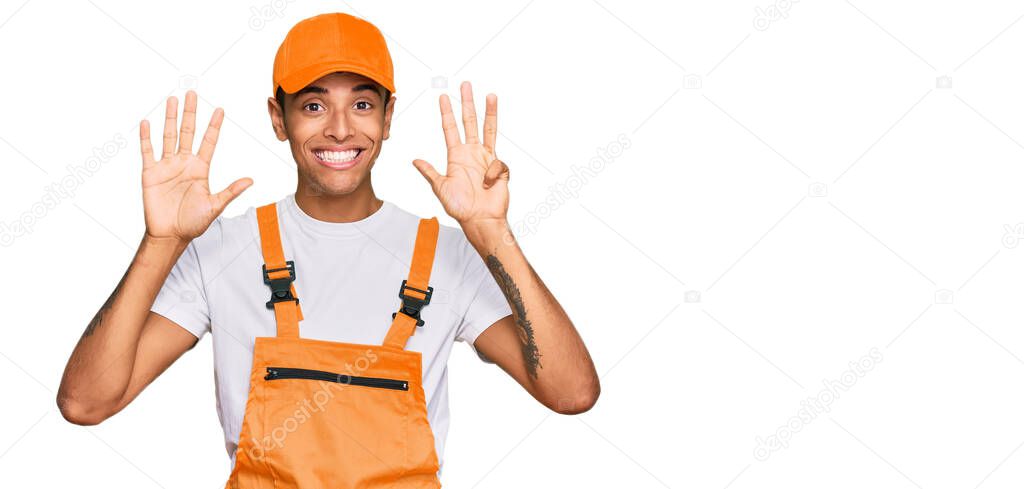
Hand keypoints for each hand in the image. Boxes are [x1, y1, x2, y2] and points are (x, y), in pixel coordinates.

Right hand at [140, 91, 251, 241]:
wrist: (170, 234)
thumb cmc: (193, 222)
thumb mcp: (215, 206)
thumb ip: (231, 192)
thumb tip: (251, 180)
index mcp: (200, 169)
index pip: (208, 141)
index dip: (213, 126)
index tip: (220, 110)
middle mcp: (184, 163)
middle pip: (188, 132)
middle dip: (190, 113)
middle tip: (192, 93)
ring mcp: (167, 166)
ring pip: (168, 136)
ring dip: (169, 118)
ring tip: (172, 100)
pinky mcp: (150, 173)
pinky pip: (148, 151)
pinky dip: (146, 137)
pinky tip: (146, 123)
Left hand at [413, 81, 508, 224]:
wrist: (480, 219)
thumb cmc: (461, 207)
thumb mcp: (440, 188)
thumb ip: (429, 173)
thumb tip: (415, 160)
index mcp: (456, 156)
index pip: (450, 128)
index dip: (447, 113)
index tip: (443, 97)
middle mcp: (471, 153)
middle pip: (469, 122)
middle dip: (467, 103)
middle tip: (465, 84)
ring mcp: (486, 158)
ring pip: (489, 129)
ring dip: (490, 112)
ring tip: (490, 95)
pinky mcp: (499, 167)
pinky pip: (497, 163)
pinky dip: (492, 174)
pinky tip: (488, 184)